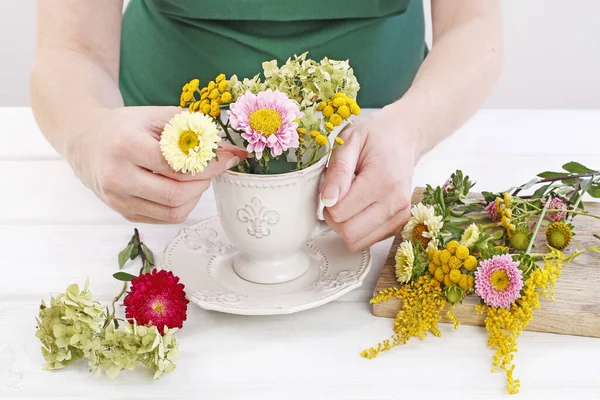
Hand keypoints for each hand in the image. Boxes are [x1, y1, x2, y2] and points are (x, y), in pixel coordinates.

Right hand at [67, 106, 246, 222]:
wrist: (87, 141)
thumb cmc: (128, 126)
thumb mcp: (158, 116)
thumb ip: (196, 130)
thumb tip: (234, 152)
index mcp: (125, 146)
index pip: (177, 164)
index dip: (209, 164)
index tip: (227, 158)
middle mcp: (117, 176)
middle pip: (176, 193)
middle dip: (204, 181)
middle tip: (213, 168)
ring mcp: (118, 199)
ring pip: (173, 211)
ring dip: (195, 195)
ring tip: (197, 177)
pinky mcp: (124, 213)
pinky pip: (165, 218)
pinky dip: (183, 205)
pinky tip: (183, 188)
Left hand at [321, 106, 419, 250]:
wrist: (403, 137)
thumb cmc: (375, 137)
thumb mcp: (349, 141)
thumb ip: (337, 171)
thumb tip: (328, 200)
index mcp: (383, 181)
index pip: (340, 213)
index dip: (328, 203)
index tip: (333, 187)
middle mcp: (396, 202)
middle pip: (349, 233)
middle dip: (334, 219)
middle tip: (337, 196)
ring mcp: (400, 215)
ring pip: (358, 242)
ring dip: (346, 225)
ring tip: (350, 200)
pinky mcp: (400, 223)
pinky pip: (368, 240)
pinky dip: (358, 228)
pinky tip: (362, 207)